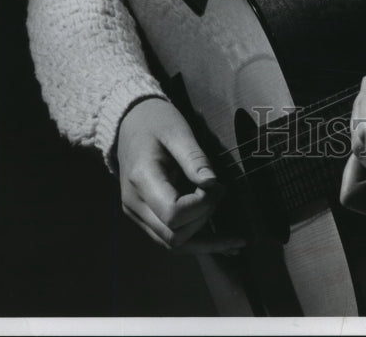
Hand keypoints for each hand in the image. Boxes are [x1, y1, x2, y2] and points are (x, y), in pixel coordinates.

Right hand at [116, 97, 244, 253]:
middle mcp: (134, 204)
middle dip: (205, 219)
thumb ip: (194, 158)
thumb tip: (212, 184)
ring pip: (172, 245)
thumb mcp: (178, 131)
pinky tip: (222, 244)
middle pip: (174, 236)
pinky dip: (195, 242)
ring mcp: (136, 213)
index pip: (174, 214)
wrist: (128, 123)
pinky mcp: (144, 216)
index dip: (201, 205)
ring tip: (236, 238)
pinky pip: (169, 238)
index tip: (216, 185)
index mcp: (141, 179)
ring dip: (204, 241)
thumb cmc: (155, 121)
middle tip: (222, 193)